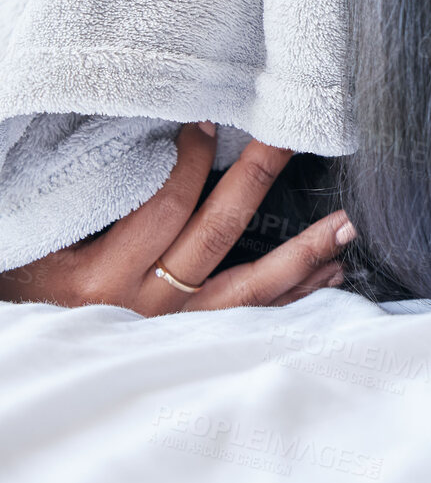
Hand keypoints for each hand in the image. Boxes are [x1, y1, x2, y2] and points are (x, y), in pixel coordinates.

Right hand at [0, 122, 352, 313]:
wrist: (16, 362)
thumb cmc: (25, 288)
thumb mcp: (42, 244)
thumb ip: (89, 199)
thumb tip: (139, 138)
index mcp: (98, 278)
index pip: (161, 206)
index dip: (189, 159)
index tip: (212, 120)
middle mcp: (142, 306)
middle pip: (217, 231)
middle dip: (259, 177)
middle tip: (295, 137)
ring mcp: (171, 331)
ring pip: (250, 289)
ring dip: (303, 252)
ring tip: (346, 223)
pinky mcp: (190, 348)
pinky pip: (253, 320)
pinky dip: (295, 296)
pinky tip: (330, 274)